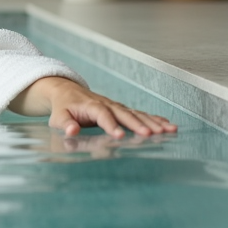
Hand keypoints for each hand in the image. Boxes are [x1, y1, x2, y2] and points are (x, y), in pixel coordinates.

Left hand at [9, 76, 176, 138]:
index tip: (119, 136)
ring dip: (153, 122)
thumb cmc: (63, 108)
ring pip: (137, 114)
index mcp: (91, 106)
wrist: (67, 91)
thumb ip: (65, 123)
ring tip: (169, 130)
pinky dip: (154, 119)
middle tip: (151, 134)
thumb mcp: (58, 117)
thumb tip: (72, 130)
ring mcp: (117, 107)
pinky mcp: (122, 110)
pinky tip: (168, 125)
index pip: (102, 115)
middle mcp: (107, 104)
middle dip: (138, 124)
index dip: (111, 125)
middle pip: (125, 114)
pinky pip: (140, 114)